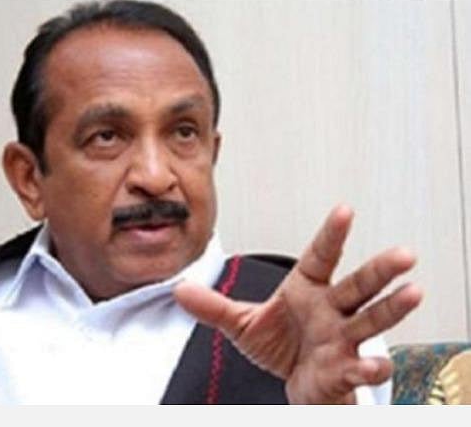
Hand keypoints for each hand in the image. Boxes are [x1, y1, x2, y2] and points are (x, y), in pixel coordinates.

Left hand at [173, 204, 422, 403]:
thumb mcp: (242, 323)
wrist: (296, 382)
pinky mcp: (344, 369)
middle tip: (404, 254)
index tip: (345, 210)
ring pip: (371, 318)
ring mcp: (342, 338)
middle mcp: (331, 309)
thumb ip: (213, 306)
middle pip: (358, 285)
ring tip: (414, 293)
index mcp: (307, 289)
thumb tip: (179, 289)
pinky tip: (374, 365)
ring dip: (392, 308)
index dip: (332, 235)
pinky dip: (369, 368)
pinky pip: (360, 366)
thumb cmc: (278, 344)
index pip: (321, 257)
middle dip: (380, 270)